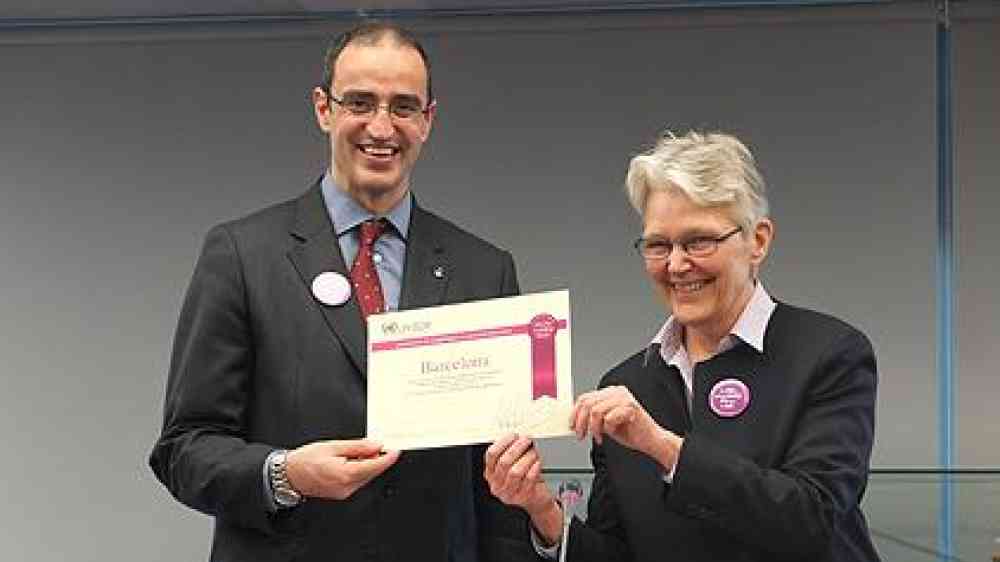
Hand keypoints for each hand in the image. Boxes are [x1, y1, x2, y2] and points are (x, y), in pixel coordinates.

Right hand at [285, 439, 399, 500]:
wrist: (289, 475)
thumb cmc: (305, 460)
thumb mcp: (333, 446)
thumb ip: (357, 447)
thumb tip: (375, 445)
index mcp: (345, 474)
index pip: (374, 466)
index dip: (387, 458)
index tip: (395, 450)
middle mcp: (346, 487)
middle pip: (371, 472)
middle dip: (377, 458)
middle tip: (379, 444)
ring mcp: (344, 492)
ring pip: (365, 476)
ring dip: (368, 464)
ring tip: (358, 451)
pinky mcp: (342, 493)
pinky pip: (357, 480)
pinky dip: (359, 469)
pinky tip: (352, 460)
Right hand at [484, 434, 562, 544]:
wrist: (535, 500)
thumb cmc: (523, 480)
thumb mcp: (511, 467)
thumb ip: (510, 453)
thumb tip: (518, 436)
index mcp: (491, 474)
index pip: (491, 455)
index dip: (502, 442)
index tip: (513, 435)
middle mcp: (497, 485)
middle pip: (504, 462)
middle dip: (517, 448)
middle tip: (526, 440)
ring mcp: (509, 493)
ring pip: (515, 471)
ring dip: (526, 458)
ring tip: (533, 452)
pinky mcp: (523, 497)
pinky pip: (528, 479)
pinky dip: (534, 468)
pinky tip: (538, 463)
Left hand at [571, 386, 682, 470]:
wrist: (651, 440)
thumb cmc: (631, 431)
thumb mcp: (606, 422)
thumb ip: (593, 417)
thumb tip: (576, 420)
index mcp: (610, 393)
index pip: (585, 397)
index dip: (575, 413)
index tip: (572, 425)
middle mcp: (617, 392)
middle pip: (588, 403)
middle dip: (581, 422)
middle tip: (581, 434)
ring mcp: (624, 398)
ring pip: (596, 411)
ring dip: (594, 428)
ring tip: (598, 436)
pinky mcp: (630, 408)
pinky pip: (609, 418)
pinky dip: (607, 430)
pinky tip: (611, 434)